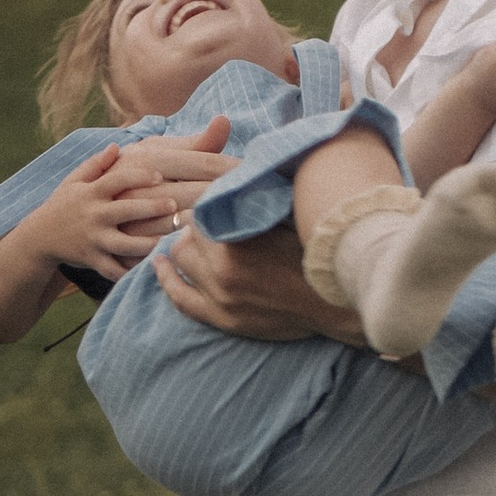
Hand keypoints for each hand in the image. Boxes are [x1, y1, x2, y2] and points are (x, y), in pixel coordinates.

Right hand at [37, 119, 230, 281]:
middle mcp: (94, 215)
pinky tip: (152, 267)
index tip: (160, 175)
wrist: (38, 238)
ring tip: (167, 240)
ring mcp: (94, 239)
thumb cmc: (63, 205)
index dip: (139, 176)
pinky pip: (114, 269)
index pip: (117, 179)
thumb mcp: (73, 181)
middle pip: (126, 210)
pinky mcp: (92, 260)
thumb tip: (117, 146)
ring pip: (124, 244)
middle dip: (151, 208)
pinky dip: (131, 271)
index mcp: (92, 192)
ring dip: (147, 244)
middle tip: (174, 205)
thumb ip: (96, 164)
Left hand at [153, 213, 367, 348]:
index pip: (204, 210)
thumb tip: (239, 176)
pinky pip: (181, 299)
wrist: (335, 304)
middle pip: (187, 236)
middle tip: (210, 220)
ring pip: (180, 262)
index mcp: (239, 242)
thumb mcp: (290, 218)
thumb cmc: (317, 255)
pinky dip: (167, 280)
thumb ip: (258, 200)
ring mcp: (220, 298)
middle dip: (195, 225)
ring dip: (182, 248)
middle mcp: (223, 271)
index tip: (217, 198)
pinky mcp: (222, 319)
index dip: (210, 202)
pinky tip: (159, 265)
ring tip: (191, 239)